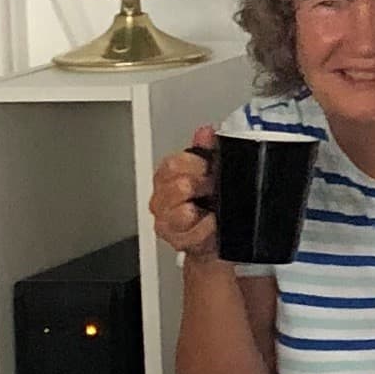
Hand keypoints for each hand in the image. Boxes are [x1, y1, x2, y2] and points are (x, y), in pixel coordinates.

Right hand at [149, 130, 221, 261]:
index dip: (196, 165)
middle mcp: (161, 198)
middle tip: (212, 188)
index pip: (173, 164)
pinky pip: (193, 234)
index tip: (208, 168)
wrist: (212, 233)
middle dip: (201, 186)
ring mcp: (166, 221)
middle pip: (179, 186)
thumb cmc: (207, 200)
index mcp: (166, 176)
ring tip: (211, 207)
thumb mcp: (209, 169)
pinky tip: (213, 223)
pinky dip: (208, 228)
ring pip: (182, 212)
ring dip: (202, 209)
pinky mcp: (176, 241)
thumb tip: (205, 132)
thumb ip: (206, 148)